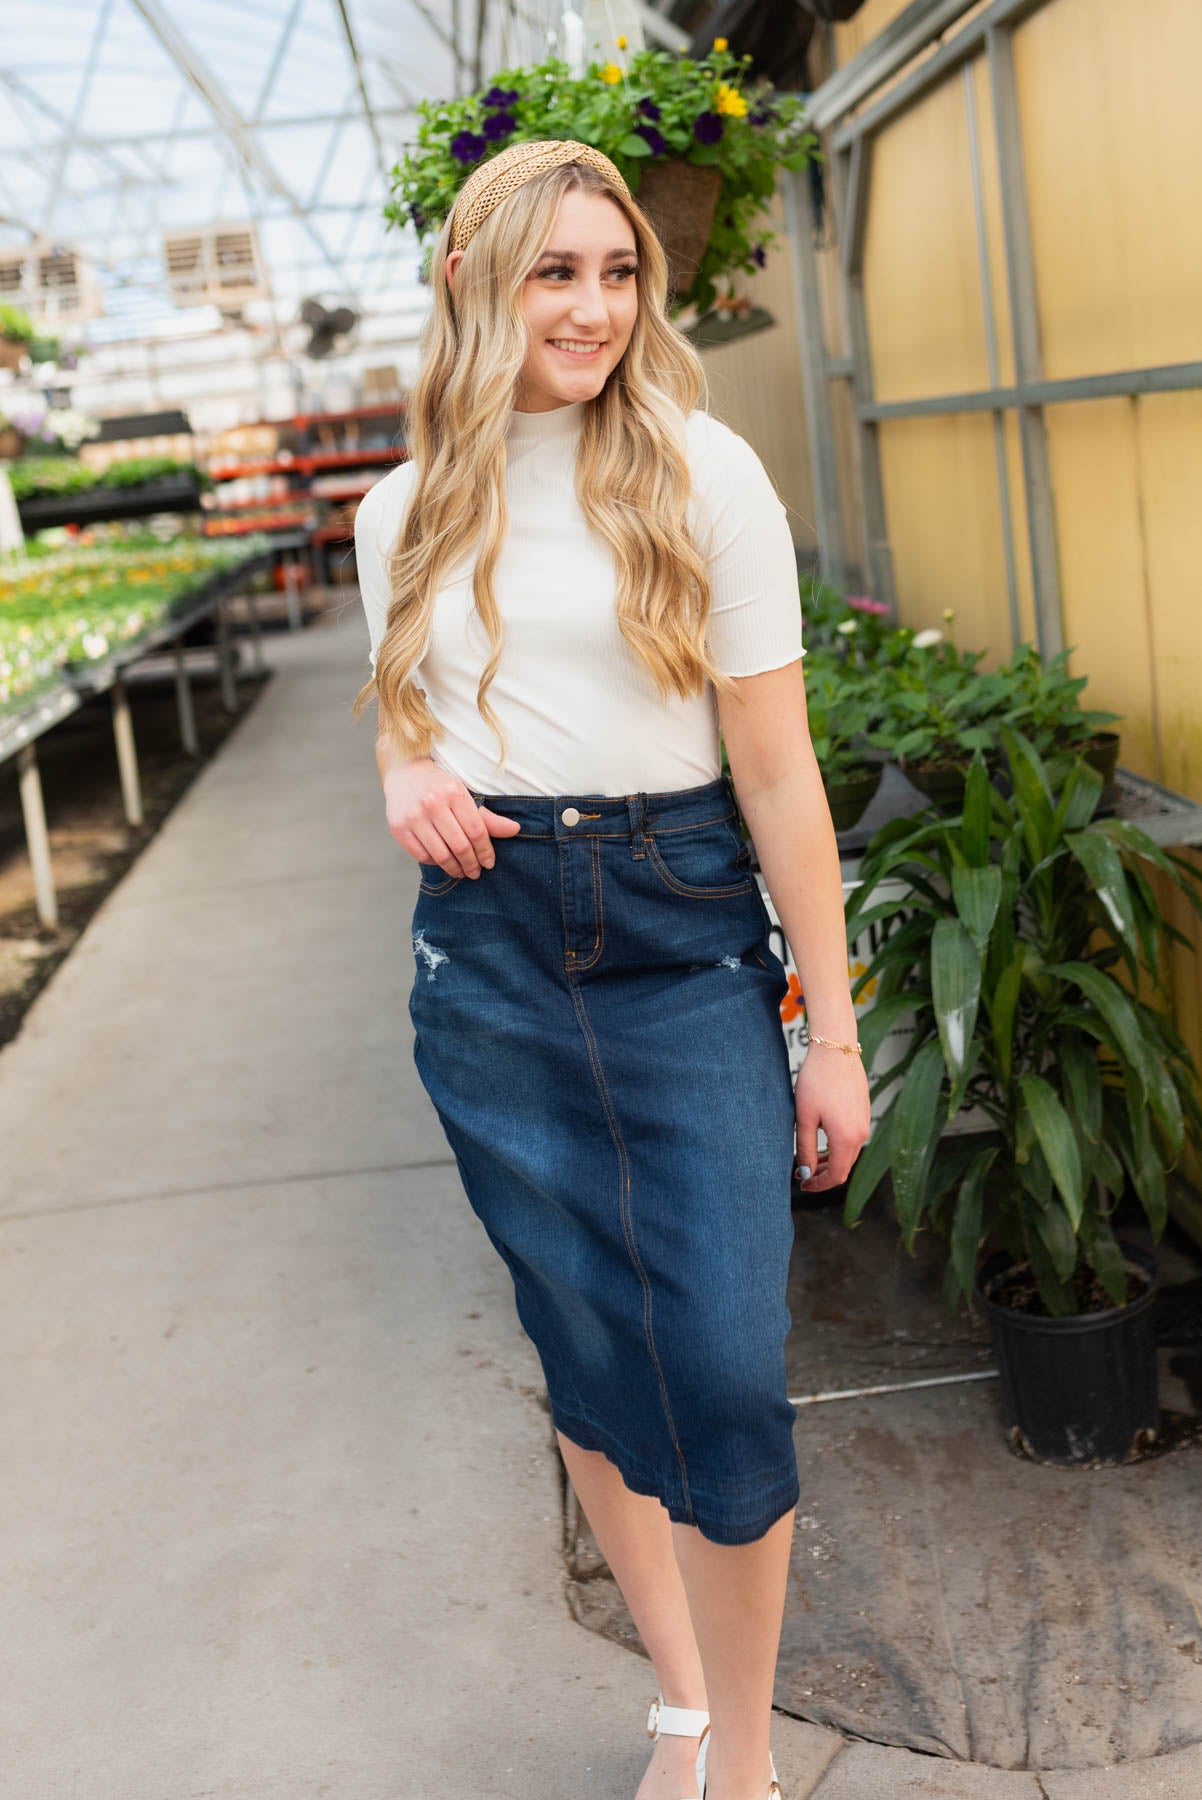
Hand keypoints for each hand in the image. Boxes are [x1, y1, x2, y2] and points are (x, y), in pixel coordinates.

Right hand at [383, 756, 520, 878]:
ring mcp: (413, 816)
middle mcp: (432, 803)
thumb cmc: (440, 786)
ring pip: (440, 855)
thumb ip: (488, 817)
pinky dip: (434, 863)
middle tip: (475, 873)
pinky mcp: (398, 828)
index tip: (489, 863)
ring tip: (461, 872)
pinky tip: (442, 861)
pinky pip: (422, 855)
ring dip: (454, 869)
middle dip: (471, 864)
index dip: (485, 851)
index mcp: (453, 792)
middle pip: (460, 846)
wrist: (404, 772)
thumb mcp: (465, 794)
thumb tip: (515, 830)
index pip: (476, 831)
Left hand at [794, 1043, 870, 1192]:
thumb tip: (806, 1173)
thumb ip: (806, 1149)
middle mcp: (861, 1133)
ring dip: (830, 1160)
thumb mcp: (804, 1117)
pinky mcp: (864, 1112)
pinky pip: (853, 1139)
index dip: (818, 1185)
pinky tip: (822, 1139)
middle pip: (844, 1167)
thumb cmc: (816, 1080)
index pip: (836, 1176)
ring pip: (849, 1153)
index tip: (802, 1184)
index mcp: (846, 1138)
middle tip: (801, 1173)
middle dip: (823, 1174)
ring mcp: (865, 1122)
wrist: (835, 1049)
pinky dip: (838, 1146)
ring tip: (809, 1158)